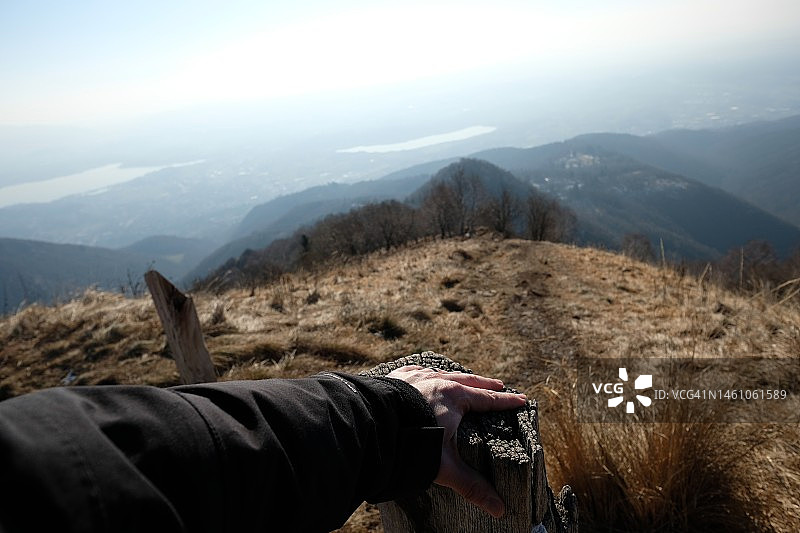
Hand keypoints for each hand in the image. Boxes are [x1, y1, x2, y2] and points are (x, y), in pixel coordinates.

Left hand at [386, 365, 526, 517]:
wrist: (372, 424)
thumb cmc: (410, 444)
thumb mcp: (445, 466)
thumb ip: (472, 485)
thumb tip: (499, 509)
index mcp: (454, 397)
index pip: (487, 400)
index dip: (505, 401)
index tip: (521, 399)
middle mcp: (436, 382)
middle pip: (468, 380)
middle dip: (485, 384)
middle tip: (498, 386)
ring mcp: (415, 377)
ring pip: (442, 372)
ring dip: (456, 377)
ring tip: (464, 379)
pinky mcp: (396, 378)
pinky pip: (417, 370)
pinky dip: (427, 372)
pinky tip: (425, 372)